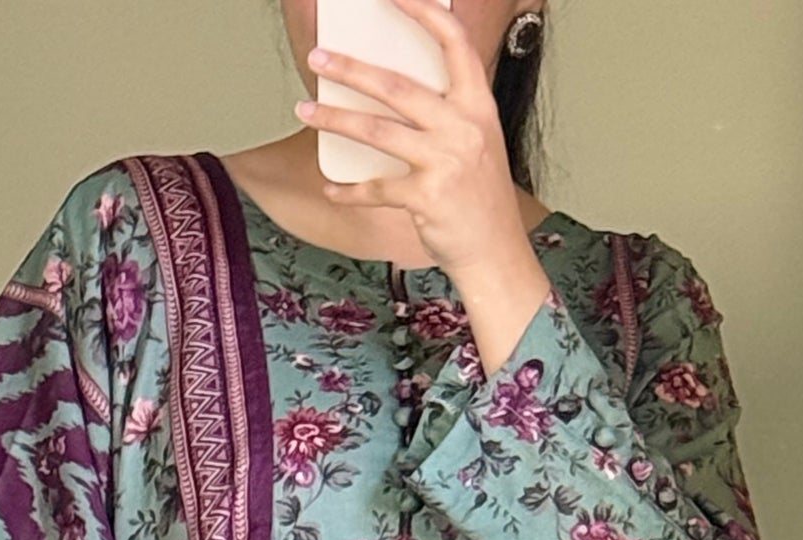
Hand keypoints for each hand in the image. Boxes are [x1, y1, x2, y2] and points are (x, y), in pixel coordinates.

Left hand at [297, 0, 549, 363]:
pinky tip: (331, 188)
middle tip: (318, 58)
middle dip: (351, 69)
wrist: (496, 252)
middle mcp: (464, 127)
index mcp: (478, 105)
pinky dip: (350, 190)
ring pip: (378, 130)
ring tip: (306, 110)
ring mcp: (446, 161)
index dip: (424, 12)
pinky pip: (376, 188)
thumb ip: (444, 114)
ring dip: (335, 118)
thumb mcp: (474, 142)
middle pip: (398, 85)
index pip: (455, 42)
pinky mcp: (427, 197)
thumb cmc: (479, 198)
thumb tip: (389, 90)